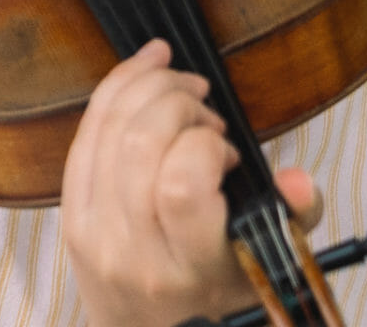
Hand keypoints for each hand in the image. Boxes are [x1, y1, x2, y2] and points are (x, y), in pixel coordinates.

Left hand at [61, 40, 321, 326]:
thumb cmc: (214, 297)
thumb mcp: (266, 267)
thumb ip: (291, 221)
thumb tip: (298, 180)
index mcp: (188, 270)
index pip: (180, 187)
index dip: (204, 145)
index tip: (225, 151)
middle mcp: (132, 252)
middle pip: (140, 144)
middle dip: (176, 103)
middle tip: (205, 113)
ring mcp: (91, 231)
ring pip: (107, 130)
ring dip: (147, 88)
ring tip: (183, 90)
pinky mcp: (67, 211)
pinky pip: (84, 133)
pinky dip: (115, 91)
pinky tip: (145, 69)